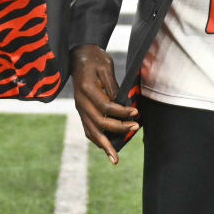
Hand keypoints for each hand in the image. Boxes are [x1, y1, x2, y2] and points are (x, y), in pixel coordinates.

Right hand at [70, 44, 138, 164]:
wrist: (78, 54)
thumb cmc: (94, 58)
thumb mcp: (105, 66)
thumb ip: (112, 86)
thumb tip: (121, 104)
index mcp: (86, 89)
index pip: (106, 106)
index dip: (122, 112)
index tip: (136, 112)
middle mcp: (81, 101)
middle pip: (99, 122)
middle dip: (119, 128)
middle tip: (136, 127)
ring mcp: (79, 107)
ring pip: (91, 131)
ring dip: (104, 145)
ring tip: (115, 159)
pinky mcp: (81, 110)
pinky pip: (88, 129)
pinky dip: (97, 140)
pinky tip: (105, 148)